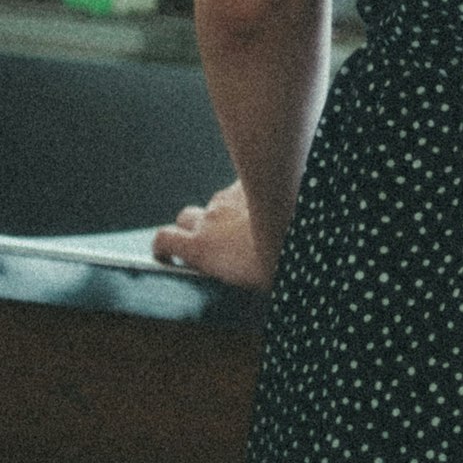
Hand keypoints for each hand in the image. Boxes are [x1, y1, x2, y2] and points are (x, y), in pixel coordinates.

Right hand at [153, 180, 272, 288]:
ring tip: (253, 222)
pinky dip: (250, 195)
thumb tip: (229, 269)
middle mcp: (209, 218)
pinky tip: (272, 203)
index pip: (164, 239)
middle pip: (186, 217)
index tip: (167, 252)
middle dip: (195, 226)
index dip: (163, 245)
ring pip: (218, 202)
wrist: (300, 223)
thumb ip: (226, 269)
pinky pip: (243, 188)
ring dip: (227, 212)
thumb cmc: (278, 262)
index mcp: (202, 247)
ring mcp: (229, 198)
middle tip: (215, 238)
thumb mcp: (247, 280)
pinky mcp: (251, 182)